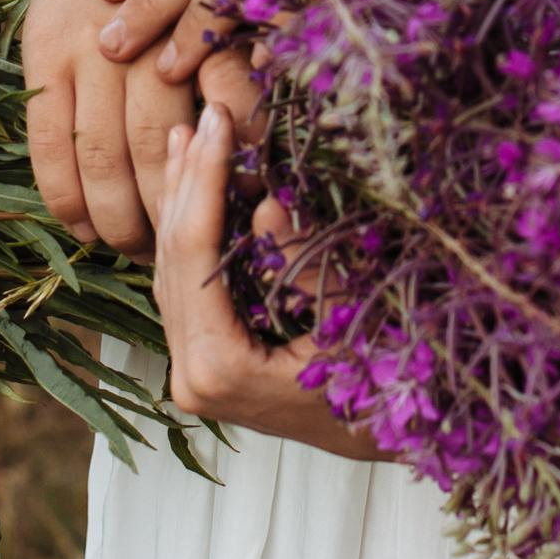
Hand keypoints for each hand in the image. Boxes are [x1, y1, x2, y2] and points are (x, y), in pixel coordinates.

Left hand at [153, 107, 376, 459]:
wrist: (388, 444)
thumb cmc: (385, 390)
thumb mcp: (353, 321)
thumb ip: (307, 265)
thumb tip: (264, 199)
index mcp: (220, 368)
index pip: (195, 256)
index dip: (205, 180)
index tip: (216, 122)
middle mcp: (193, 374)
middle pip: (174, 259)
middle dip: (187, 181)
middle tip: (199, 114)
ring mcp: (194, 372)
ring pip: (171, 270)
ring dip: (181, 200)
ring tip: (185, 136)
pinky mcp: (205, 362)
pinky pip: (185, 286)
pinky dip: (191, 231)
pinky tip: (194, 189)